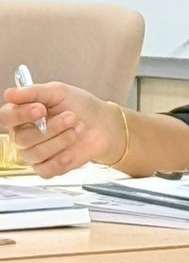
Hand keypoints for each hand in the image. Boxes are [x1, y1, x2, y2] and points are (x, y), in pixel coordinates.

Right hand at [0, 81, 123, 177]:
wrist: (104, 124)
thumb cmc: (80, 107)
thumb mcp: (59, 92)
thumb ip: (34, 92)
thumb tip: (10, 94)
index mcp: (22, 115)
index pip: (6, 117)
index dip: (20, 114)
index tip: (40, 109)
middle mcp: (24, 135)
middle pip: (22, 138)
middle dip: (51, 127)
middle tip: (71, 117)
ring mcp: (34, 153)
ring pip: (35, 154)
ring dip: (60, 140)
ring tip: (78, 129)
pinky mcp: (47, 167)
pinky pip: (44, 170)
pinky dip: (60, 160)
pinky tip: (71, 151)